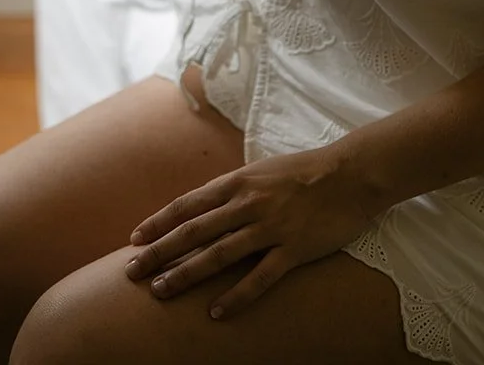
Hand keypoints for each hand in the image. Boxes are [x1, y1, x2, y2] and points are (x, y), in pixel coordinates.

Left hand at [125, 147, 373, 318]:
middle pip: (194, 230)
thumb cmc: (304, 171)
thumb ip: (233, 190)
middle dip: (160, 251)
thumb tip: (204, 207)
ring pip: (219, 254)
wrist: (350, 173)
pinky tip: (216, 312)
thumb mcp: (261, 171)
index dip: (159, 222)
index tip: (135, 239)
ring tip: (162, 292)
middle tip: (133, 271)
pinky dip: (236, 295)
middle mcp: (248, 203)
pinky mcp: (294, 248)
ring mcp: (270, 226)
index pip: (188, 204)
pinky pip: (260, 277)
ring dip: (187, 274)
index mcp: (238, 181)